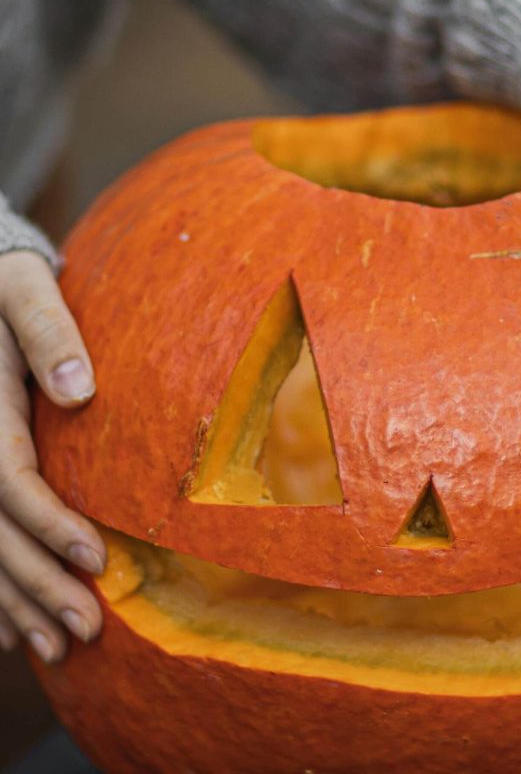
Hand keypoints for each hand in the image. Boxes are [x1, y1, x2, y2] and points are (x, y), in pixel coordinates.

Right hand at [0, 251, 103, 662]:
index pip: (7, 478)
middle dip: (36, 585)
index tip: (99, 562)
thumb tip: (79, 388)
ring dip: (12, 603)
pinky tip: (10, 633)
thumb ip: (48, 328)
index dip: (49, 525)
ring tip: (57, 649)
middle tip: (85, 632)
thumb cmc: (3, 285)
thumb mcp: (22, 288)